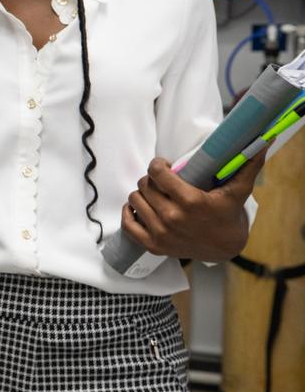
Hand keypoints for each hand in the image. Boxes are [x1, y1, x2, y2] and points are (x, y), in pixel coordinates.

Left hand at [120, 150, 264, 260]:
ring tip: (155, 193)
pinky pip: (128, 225)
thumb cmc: (229, 216)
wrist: (225, 249)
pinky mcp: (153, 246)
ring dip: (142, 194)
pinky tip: (140, 207)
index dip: (157, 165)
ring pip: (135, 199)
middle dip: (151, 179)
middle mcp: (173, 218)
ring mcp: (161, 234)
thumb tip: (263, 143)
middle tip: (161, 181)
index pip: (157, 173)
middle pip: (144, 185)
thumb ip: (247, 166)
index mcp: (191, 202)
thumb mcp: (237, 191)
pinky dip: (130, 213)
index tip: (163, 165)